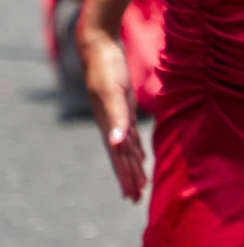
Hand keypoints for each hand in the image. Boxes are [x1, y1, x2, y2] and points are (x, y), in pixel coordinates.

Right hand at [82, 28, 145, 201]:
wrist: (100, 47)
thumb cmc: (107, 69)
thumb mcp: (113, 93)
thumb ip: (116, 118)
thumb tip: (116, 144)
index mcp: (109, 126)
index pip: (118, 159)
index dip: (125, 177)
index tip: (131, 197)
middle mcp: (111, 125)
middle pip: (121, 158)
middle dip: (129, 178)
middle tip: (135, 199)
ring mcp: (116, 116)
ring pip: (126, 148)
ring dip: (132, 166)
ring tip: (139, 183)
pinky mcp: (121, 106)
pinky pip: (129, 134)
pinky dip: (135, 147)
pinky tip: (140, 155)